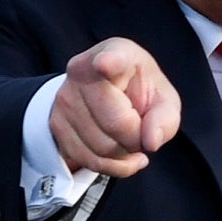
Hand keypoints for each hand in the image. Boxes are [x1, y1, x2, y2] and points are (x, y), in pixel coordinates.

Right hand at [50, 37, 180, 175]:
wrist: (103, 91)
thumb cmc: (138, 91)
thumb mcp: (163, 98)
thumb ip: (165, 118)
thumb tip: (150, 142)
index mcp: (117, 54)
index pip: (112, 59)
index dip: (109, 62)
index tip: (105, 63)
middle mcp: (83, 72)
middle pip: (116, 124)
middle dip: (136, 139)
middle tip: (141, 131)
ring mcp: (65, 99)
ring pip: (102, 148)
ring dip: (124, 155)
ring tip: (130, 141)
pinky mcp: (56, 124)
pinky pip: (88, 160)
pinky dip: (111, 166)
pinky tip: (121, 156)